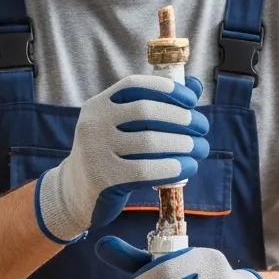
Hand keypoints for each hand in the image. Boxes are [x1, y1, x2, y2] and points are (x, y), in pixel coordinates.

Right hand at [36, 74, 208, 242]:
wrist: (75, 192)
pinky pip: (146, 170)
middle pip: (146, 112)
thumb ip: (156, 106)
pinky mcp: (103, 178)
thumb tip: (195, 86)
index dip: (167, 89)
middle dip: (182, 118)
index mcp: (99, 105)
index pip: (135, 86)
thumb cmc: (111, 154)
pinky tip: (189, 167)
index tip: (192, 100)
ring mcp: (95, 150)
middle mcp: (93, 123)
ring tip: (201, 149)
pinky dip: (173, 167)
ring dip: (184, 144)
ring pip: (149, 141)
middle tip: (203, 128)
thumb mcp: (124, 127)